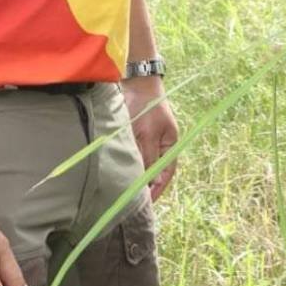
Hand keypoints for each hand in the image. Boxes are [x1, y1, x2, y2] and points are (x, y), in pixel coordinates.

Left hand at [123, 77, 178, 201]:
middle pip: (152, 172)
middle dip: (143, 186)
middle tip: (130, 202)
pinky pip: (131, 155)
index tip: (145, 204)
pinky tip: (116, 171)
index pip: (164, 175)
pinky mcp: (133, 136)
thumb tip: (144, 180)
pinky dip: (126, 163)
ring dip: (133, 175)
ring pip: (140, 165)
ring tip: (122, 191)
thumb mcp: (147, 133)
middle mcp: (159, 146)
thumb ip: (147, 156)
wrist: (136, 80)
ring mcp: (146, 141)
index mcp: (169, 146)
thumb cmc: (146, 105)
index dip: (156, 190)